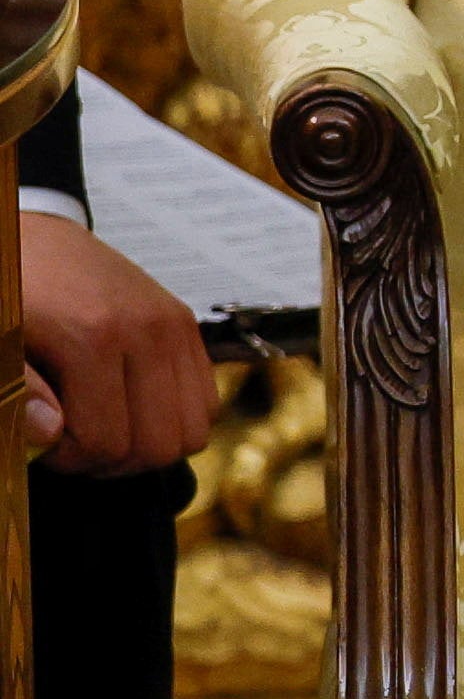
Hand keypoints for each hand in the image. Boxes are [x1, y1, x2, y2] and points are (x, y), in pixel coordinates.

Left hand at [19, 206, 215, 476]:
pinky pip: (206, 400)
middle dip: (113, 460)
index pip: (107, 442)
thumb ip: (20, 390)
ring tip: (107, 427)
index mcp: (95, 337)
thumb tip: (51, 434)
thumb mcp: (1, 341)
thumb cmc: (11, 292)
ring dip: (149, 444)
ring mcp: (175, 327)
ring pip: (192, 431)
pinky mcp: (187, 326)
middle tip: (76, 443)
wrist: (35, 238)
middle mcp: (148, 331)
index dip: (72, 460)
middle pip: (158, 444)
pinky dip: (175, 419)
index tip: (46, 445)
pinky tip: (133, 407)